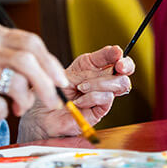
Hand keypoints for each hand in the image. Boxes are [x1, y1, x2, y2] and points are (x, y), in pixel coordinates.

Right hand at [0, 21, 67, 126]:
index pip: (32, 42)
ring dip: (23, 101)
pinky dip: (1, 114)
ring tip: (15, 108)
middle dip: (46, 84)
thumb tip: (54, 77)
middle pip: (29, 60)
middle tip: (53, 101)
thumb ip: (16, 61)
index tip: (61, 82)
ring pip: (18, 83)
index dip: (51, 63)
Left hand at [19, 45, 135, 139]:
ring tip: (81, 88)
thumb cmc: (52, 92)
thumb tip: (112, 55)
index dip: (119, 55)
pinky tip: (79, 101)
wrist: (41, 114)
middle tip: (119, 66)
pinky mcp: (100, 111)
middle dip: (124, 66)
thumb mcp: (69, 71)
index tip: (117, 53)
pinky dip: (91, 97)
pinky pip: (106, 99)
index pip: (115, 58)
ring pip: (119, 84)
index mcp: (94, 68)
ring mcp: (102, 96)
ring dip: (99, 83)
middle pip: (125, 72)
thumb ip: (90, 64)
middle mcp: (101, 81)